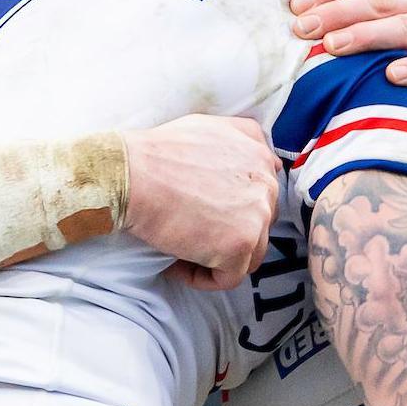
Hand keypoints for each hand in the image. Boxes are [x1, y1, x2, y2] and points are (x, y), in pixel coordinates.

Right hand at [121, 115, 279, 289]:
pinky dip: (202, 277)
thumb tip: (273, 165)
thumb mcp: (209, 128)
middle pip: (258, 226)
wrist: (133, 176)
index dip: (231, 211)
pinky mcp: (240, 245)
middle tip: (189, 234)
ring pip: (249, 254)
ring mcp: (257, 216)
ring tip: (181, 251)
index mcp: (259, 158)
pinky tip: (176, 264)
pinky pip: (229, 277)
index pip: (261, 197)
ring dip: (217, 258)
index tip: (202, 214)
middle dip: (226, 234)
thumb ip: (244, 140)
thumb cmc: (157, 153)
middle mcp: (267, 185)